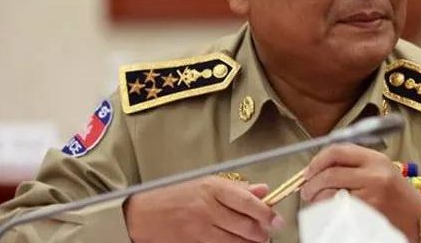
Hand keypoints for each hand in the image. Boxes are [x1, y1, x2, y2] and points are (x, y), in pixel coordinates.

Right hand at [123, 176, 284, 242]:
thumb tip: (263, 190)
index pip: (246, 201)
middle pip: (244, 225)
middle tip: (268, 231)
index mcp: (211, 188)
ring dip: (250, 242)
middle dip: (261, 232)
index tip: (276, 218)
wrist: (144, 214)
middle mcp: (207, 208)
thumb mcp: (205, 184)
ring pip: (236, 241)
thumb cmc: (175, 196)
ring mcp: (200, 229)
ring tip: (254, 239)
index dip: (265, 212)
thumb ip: (236, 188)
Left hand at [300, 143, 420, 242]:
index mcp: (375, 158)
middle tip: (306, 190)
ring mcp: (371, 194)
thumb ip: (355, 164)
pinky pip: (338, 209)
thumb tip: (320, 167)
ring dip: (316, 198)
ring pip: (330, 192)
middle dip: (312, 182)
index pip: (337, 150)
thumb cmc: (398, 196)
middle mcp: (374, 173)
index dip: (317, 160)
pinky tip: (326, 212)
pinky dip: (326, 210)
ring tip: (315, 202)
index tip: (309, 171)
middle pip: (330, 172)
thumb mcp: (381, 170)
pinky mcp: (369, 213)